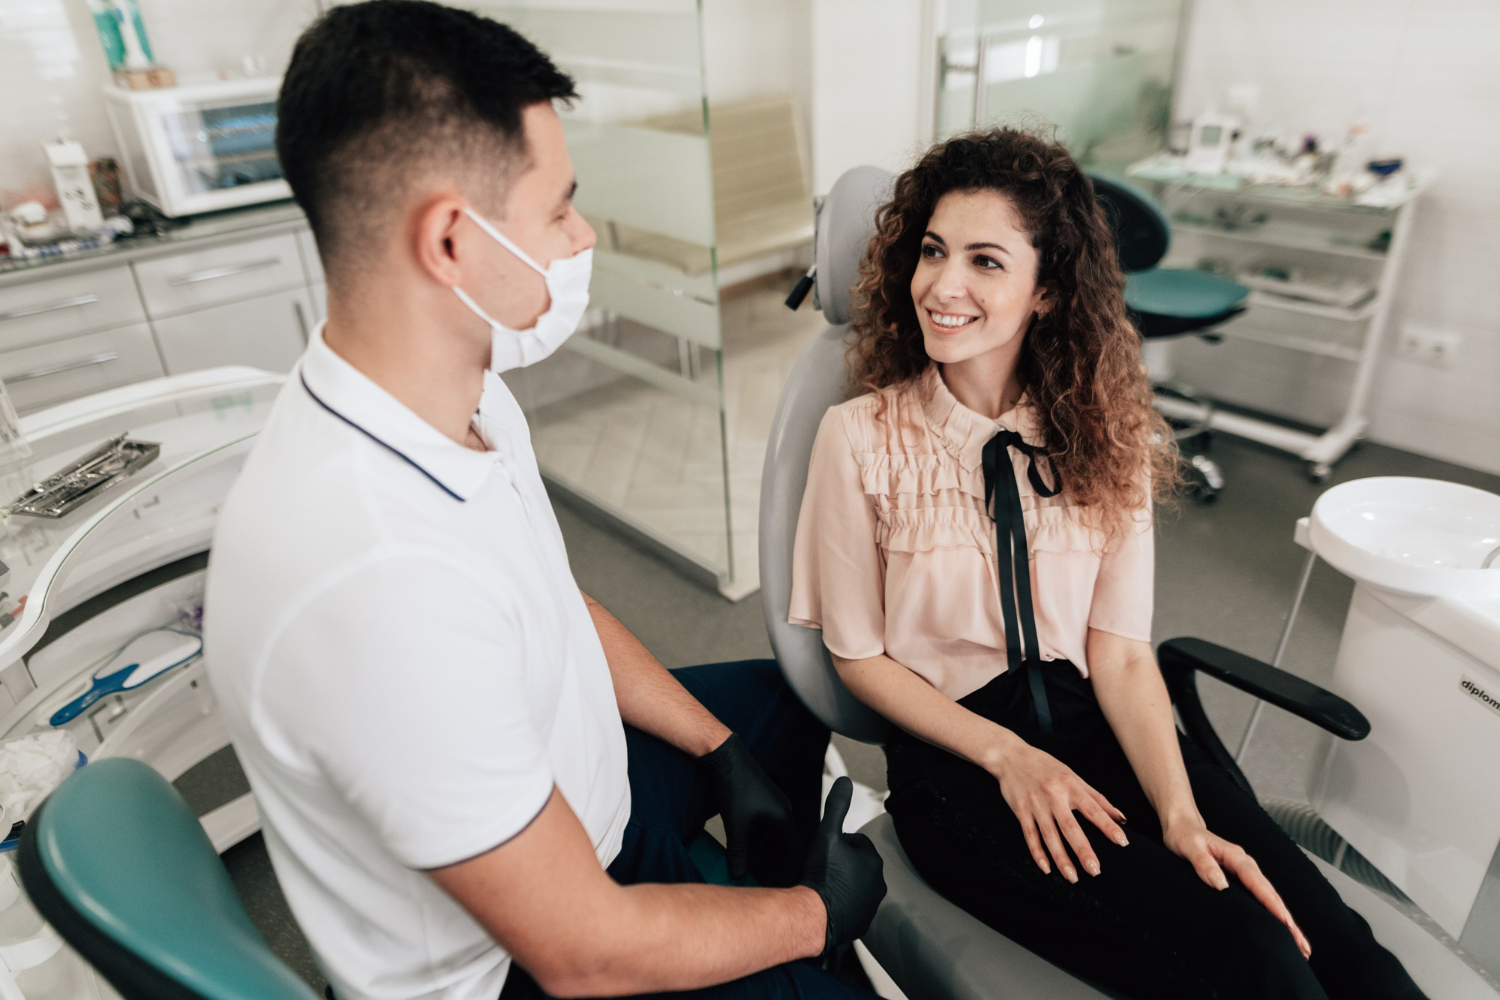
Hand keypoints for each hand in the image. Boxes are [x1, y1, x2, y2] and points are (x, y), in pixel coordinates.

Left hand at [698, 733, 801, 885]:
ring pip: (775, 838)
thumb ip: (739, 853)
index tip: (780, 886)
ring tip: (753, 869)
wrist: (725, 757)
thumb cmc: (734, 785)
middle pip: (786, 846)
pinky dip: (758, 843)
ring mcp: (773, 806)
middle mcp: (783, 812)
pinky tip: (744, 851)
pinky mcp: (762, 802)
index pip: (795, 852)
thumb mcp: (736, 825)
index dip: (788, 871)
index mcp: (784, 817)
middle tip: (765, 881)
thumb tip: (738, 876)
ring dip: (766, 854)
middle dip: (776, 865)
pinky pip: (766, 828)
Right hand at [800, 777, 886, 954]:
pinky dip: (841, 904)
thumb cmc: (821, 875)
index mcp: (873, 861)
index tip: (825, 853)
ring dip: (841, 883)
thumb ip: (837, 806)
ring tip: (822, 885)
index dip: (838, 844)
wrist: (813, 916)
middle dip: (841, 864)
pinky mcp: (862, 924)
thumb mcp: (826, 834)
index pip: (856, 842)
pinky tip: (826, 902)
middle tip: (821, 868)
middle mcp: (878, 884)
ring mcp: (871, 906)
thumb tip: (845, 781)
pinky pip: (852, 908)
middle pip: (856, 864)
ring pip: (854, 886)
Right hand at [990, 742, 1128, 882]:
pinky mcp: (1020, 811)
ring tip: (1073, 877)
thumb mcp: (1073, 776)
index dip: (1108, 826)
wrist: (1010, 756)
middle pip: (1070, 827)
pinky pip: (1030, 835)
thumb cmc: (1046, 766)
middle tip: (1095, 870)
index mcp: (1070, 786)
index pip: (1093, 809)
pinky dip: (1037, 853)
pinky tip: (1046, 868)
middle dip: (1083, 850)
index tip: (1122, 842)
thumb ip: (1097, 798)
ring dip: (1061, 858)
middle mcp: (1053, 795)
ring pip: (1049, 836)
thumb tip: (1122, 817)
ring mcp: (1035, 804)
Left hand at [1163, 818, 1310, 959]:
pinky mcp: (1242, 877)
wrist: (1183, 826)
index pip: (1259, 885)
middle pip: (1272, 895)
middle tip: (1303, 947)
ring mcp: (1246, 871)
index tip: (1285, 924)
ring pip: (1271, 898)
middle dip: (1288, 921)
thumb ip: (1204, 865)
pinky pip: (1262, 897)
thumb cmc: (1184, 837)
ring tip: (1301, 946)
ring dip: (1286, 921)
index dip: (1273, 905)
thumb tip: (1221, 885)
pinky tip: (1281, 928)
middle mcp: (1246, 864)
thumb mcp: (1189, 848)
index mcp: (1236, 858)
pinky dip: (1274, 913)